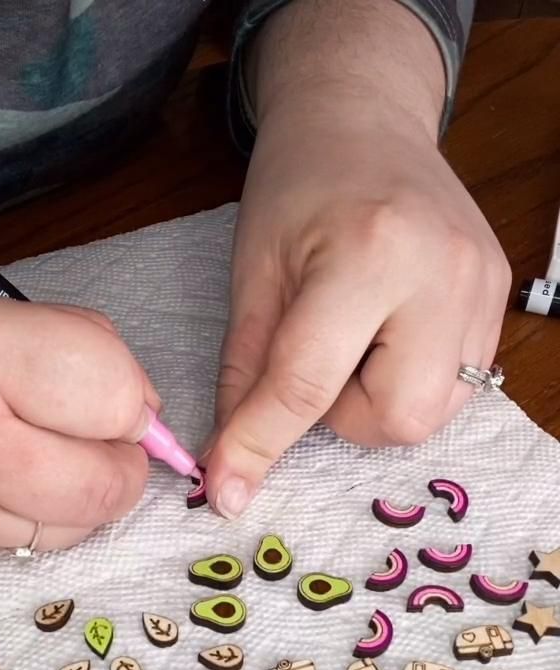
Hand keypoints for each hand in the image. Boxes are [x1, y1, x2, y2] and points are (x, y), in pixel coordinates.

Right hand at [0, 268, 156, 561]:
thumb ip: (65, 345)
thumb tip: (141, 408)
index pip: (109, 393)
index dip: (129, 398)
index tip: (115, 395)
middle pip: (103, 486)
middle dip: (120, 465)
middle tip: (97, 441)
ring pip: (68, 528)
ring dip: (73, 496)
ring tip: (31, 455)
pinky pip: (17, 546)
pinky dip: (22, 515)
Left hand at [206, 4, 510, 517]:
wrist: (364, 119)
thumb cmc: (298, 188)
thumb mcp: (254, 275)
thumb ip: (245, 376)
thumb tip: (230, 469)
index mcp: (369, 253)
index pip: (309, 382)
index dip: (261, 444)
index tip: (228, 492)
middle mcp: (442, 272)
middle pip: (398, 418)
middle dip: (347, 416)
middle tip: (323, 359)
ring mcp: (483, 287)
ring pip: (432, 413)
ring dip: (379, 401)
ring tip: (357, 339)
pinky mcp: (499, 297)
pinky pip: (456, 386)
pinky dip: (410, 381)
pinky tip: (390, 332)